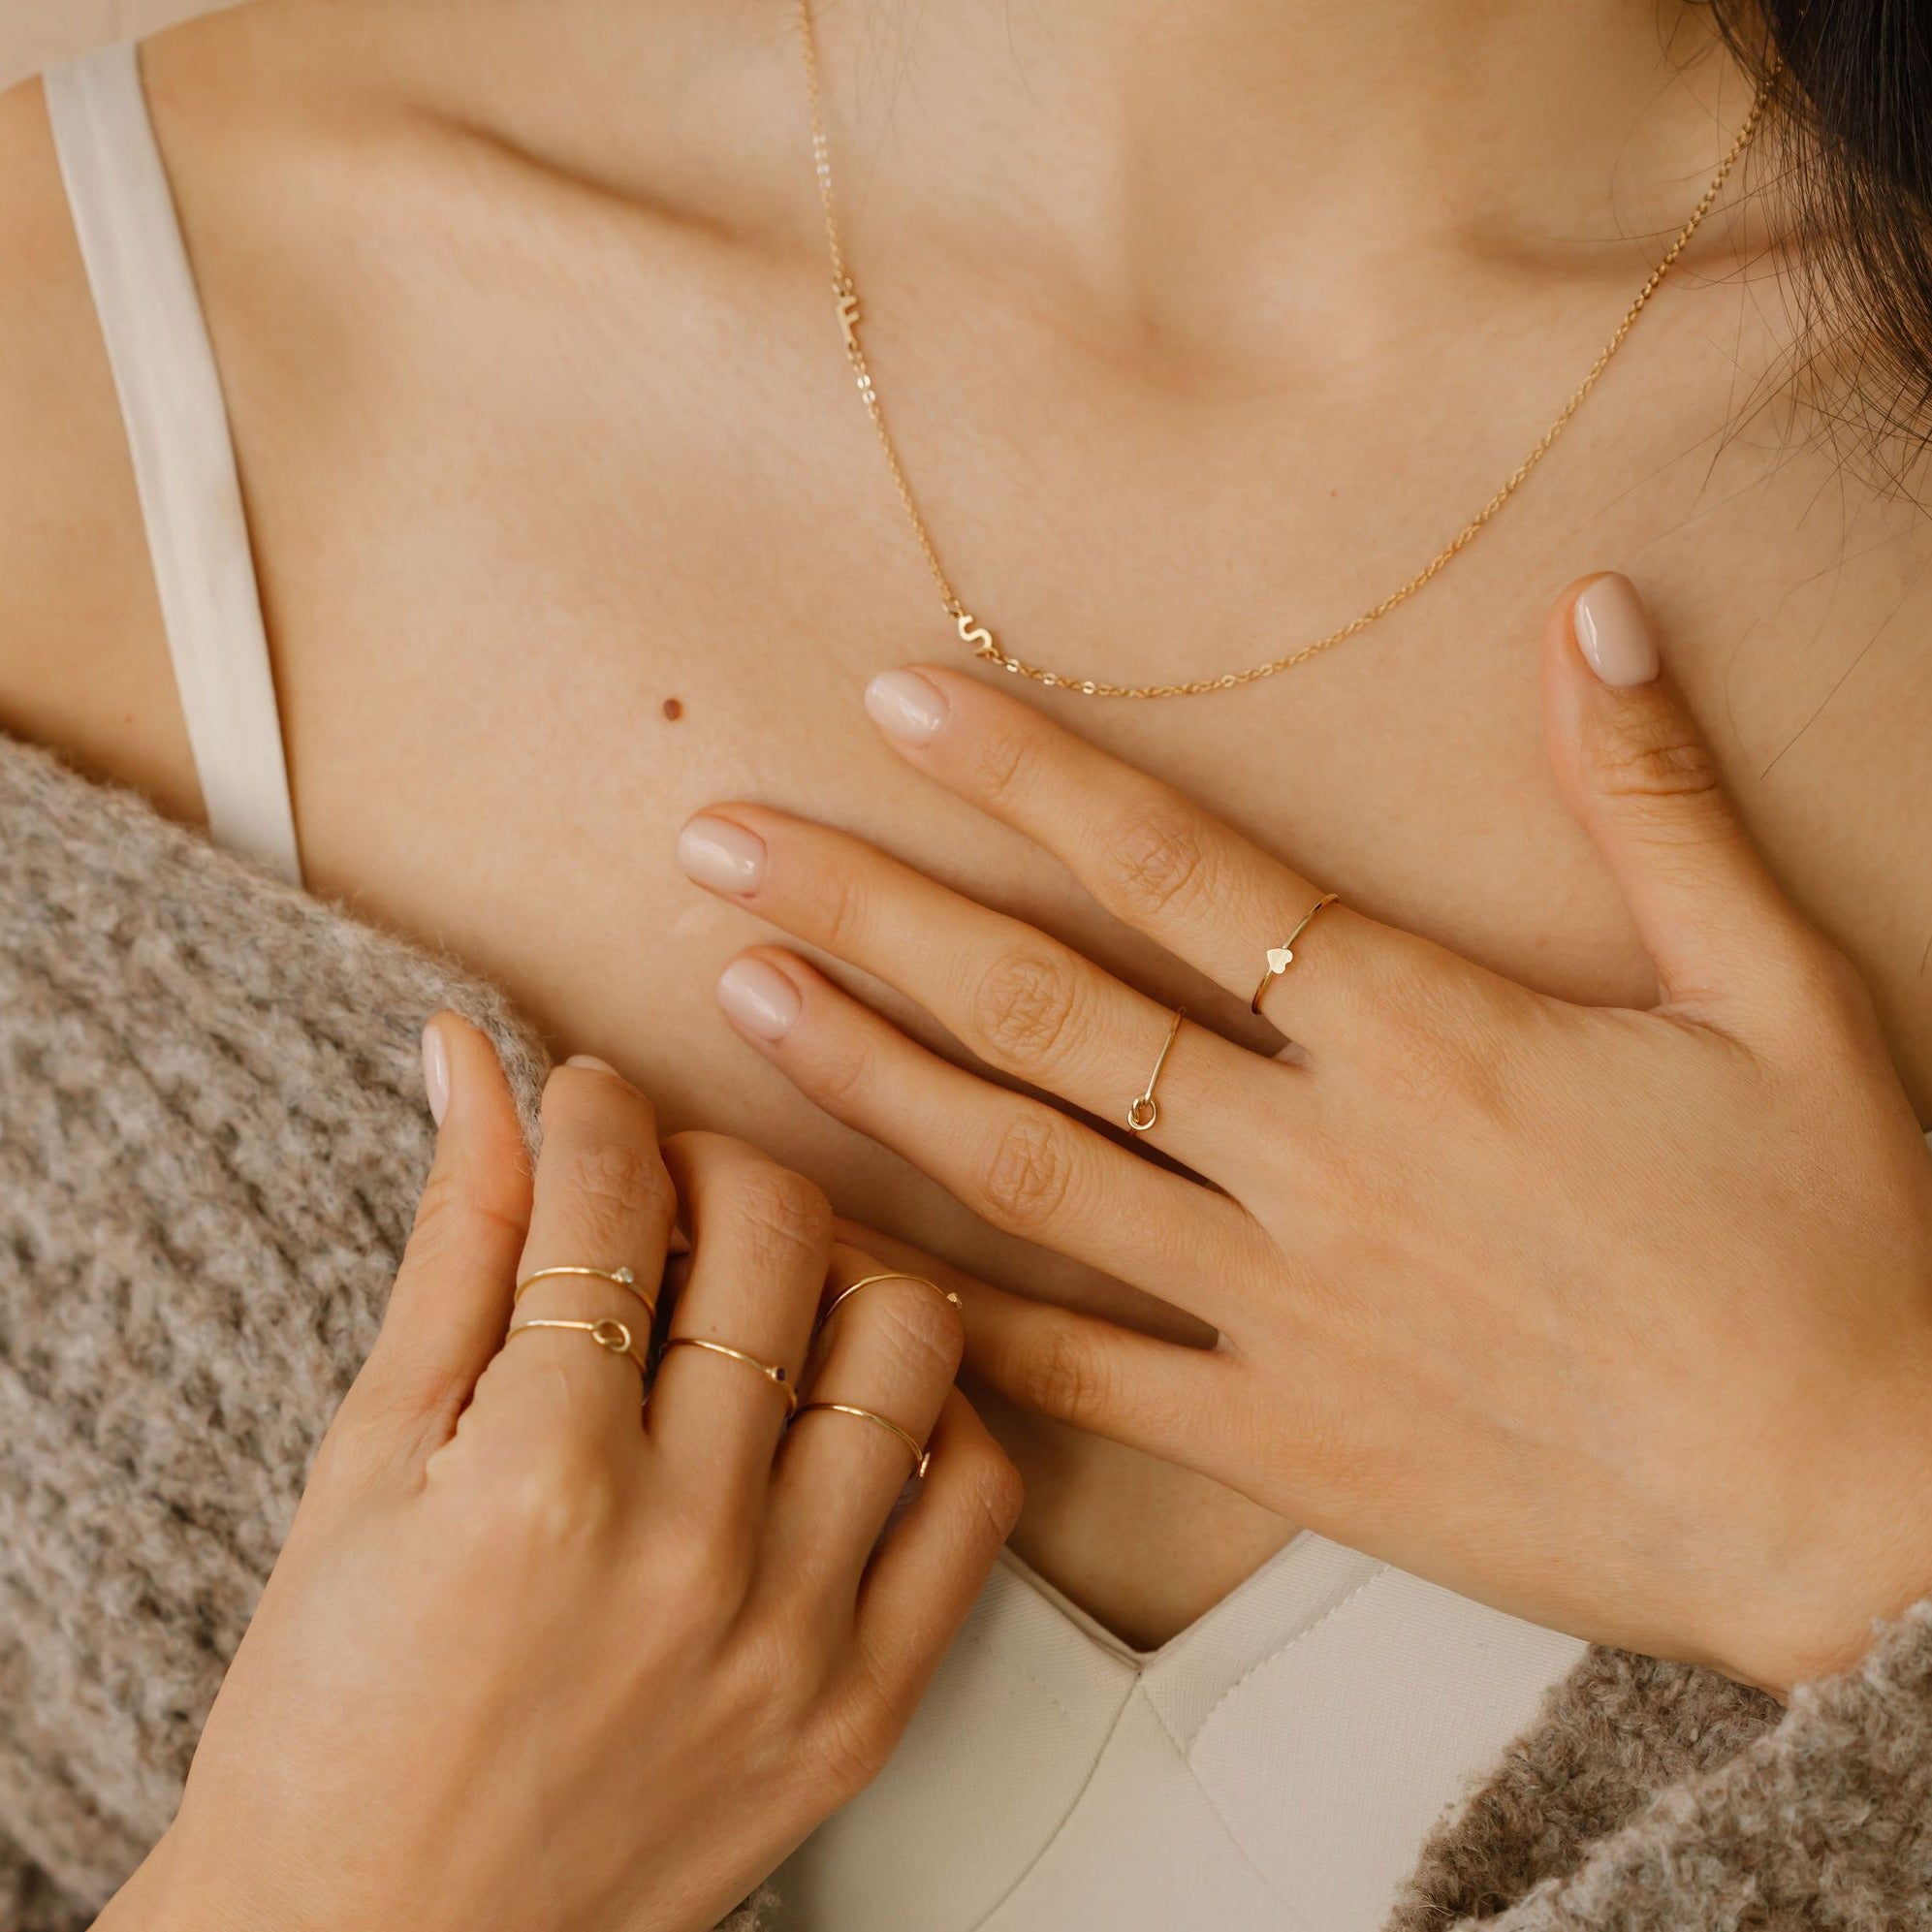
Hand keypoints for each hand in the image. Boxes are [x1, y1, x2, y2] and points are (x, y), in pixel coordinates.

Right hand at [100, 1020, 1017, 1931]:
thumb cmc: (330, 1720)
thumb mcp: (360, 1466)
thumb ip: (450, 1245)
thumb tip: (471, 1060)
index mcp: (538, 1478)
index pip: (614, 1197)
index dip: (597, 1108)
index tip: (585, 1100)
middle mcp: (689, 1547)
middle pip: (777, 1232)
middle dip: (717, 1158)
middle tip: (670, 1186)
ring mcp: (795, 1632)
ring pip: (908, 1337)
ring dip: (840, 1269)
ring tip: (768, 1290)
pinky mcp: (864, 1706)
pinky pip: (978, 1498)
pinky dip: (931, 1417)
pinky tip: (846, 1407)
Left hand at [674, 571, 1931, 1697]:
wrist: (1858, 1506)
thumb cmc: (1827, 1243)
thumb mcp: (1776, 995)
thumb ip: (1659, 803)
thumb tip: (1591, 615)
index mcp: (1428, 1036)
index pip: (1181, 871)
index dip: (1029, 780)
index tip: (896, 704)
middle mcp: (1320, 1160)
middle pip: (1052, 1010)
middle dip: (873, 912)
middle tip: (719, 840)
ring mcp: (1282, 1306)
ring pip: (1030, 1174)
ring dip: (867, 1082)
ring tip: (730, 1000)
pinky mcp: (1278, 1438)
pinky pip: (1079, 1379)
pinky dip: (948, 1324)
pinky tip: (831, 1272)